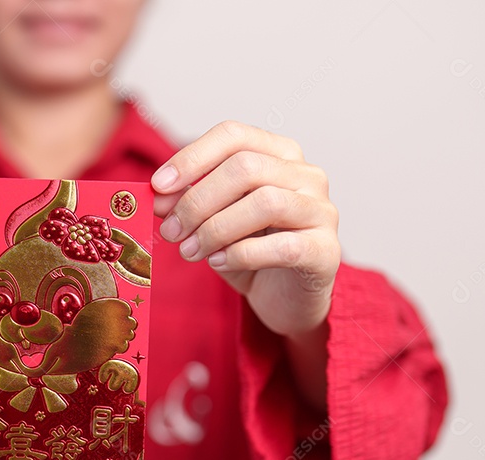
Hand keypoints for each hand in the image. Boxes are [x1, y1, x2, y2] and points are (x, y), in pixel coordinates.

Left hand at [152, 120, 340, 338]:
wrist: (286, 299)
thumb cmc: (251, 253)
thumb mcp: (213, 222)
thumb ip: (190, 204)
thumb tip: (158, 197)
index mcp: (278, 155)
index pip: (233, 135)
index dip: (191, 158)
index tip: (158, 186)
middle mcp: (306, 175)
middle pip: (245, 168)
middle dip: (197, 200)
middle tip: (170, 230)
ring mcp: (321, 211)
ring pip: (265, 202)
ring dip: (216, 228)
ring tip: (190, 251)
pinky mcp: (326, 251)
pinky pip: (283, 246)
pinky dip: (241, 254)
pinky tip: (218, 262)